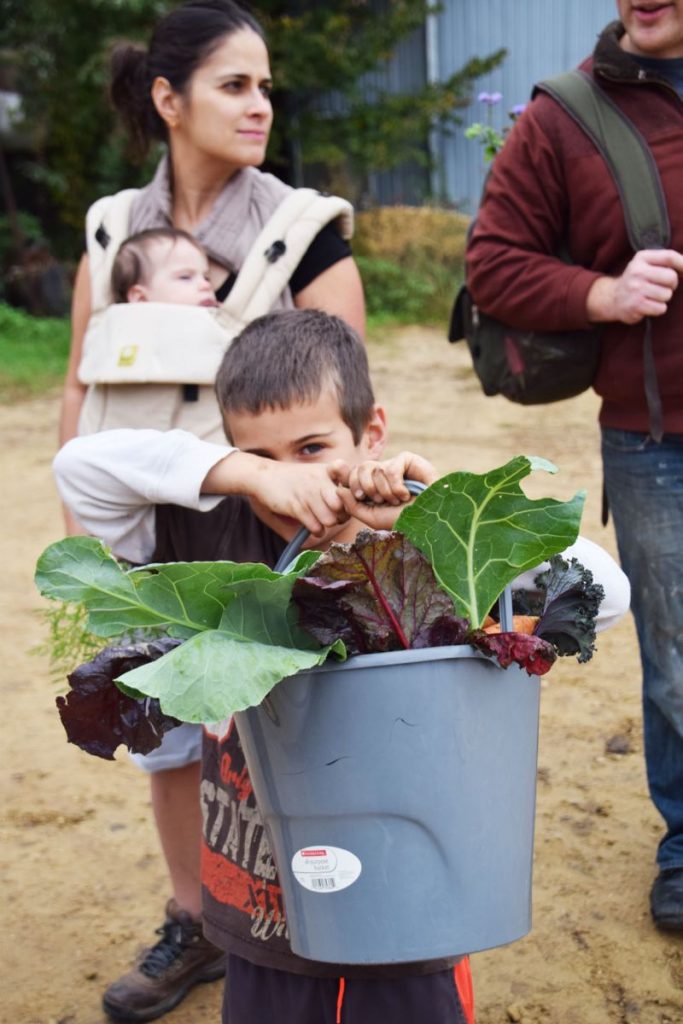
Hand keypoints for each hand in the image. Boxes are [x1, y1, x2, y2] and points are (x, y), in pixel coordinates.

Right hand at [204, 453, 347, 536]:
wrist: (264, 476)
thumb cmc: (293, 478)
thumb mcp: (315, 472)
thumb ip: (334, 482)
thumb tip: (351, 502)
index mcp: (327, 471)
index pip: (351, 486)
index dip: (351, 499)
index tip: (344, 503)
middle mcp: (320, 481)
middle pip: (343, 507)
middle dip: (341, 516)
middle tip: (334, 517)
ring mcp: (308, 493)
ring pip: (330, 520)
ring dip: (327, 525)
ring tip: (321, 522)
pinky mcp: (296, 506)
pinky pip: (315, 526)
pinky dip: (315, 531)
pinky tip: (311, 526)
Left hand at [330, 452, 437, 530]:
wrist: (428, 521)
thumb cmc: (403, 521)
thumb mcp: (373, 518)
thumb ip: (353, 505)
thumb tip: (338, 488)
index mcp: (372, 484)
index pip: (352, 473)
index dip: (349, 480)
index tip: (358, 495)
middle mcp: (382, 473)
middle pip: (361, 467)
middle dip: (367, 488)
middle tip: (380, 500)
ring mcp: (395, 465)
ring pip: (376, 469)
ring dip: (385, 491)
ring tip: (397, 500)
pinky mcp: (409, 460)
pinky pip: (392, 467)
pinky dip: (396, 485)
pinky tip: (406, 494)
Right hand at [587, 249, 682, 323]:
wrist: (612, 298)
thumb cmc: (637, 280)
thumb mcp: (646, 264)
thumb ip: (666, 261)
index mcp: (642, 258)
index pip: (669, 257)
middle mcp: (637, 271)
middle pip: (671, 277)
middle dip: (671, 285)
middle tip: (662, 287)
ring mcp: (635, 289)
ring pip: (667, 295)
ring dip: (663, 298)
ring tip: (653, 297)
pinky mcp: (636, 305)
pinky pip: (661, 308)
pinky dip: (658, 309)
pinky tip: (648, 305)